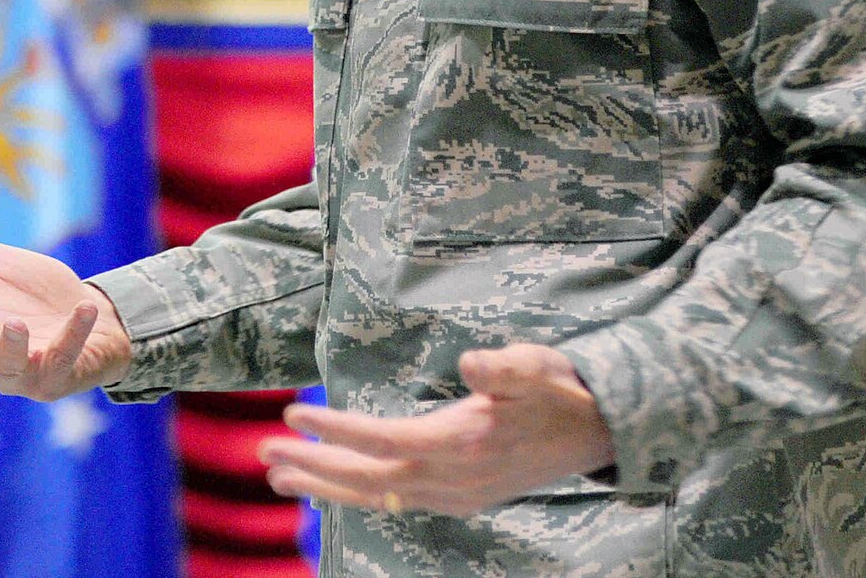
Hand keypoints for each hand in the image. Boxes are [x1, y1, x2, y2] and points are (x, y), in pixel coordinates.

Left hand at [258, 344, 615, 517]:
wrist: (602, 433)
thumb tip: (472, 364)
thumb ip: (503, 368)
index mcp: (462, 443)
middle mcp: (453, 479)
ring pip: (378, 497)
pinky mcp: (462, 499)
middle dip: (314, 468)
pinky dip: (359, 495)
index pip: (383, 440)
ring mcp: (457, 495)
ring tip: (280, 477)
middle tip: (264, 456)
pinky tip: (336, 487)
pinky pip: (397, 502)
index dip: (335, 430)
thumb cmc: (561, 390)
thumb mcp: (536, 366)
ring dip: (327, 486)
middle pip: (369, 479)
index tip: (294, 415)